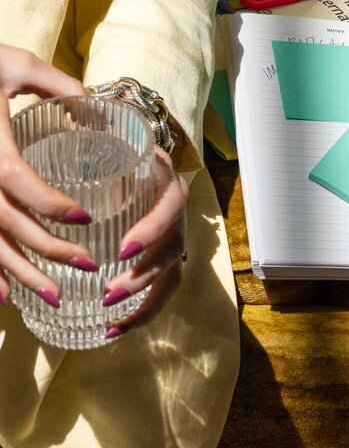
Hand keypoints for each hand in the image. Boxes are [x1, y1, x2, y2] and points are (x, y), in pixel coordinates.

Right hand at [0, 46, 88, 307]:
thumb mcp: (15, 64)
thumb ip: (59, 86)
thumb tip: (100, 107)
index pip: (16, 180)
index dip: (48, 202)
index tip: (85, 217)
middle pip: (3, 221)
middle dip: (45, 249)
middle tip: (86, 266)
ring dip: (16, 272)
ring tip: (53, 297)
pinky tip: (2, 298)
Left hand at [102, 147, 187, 335]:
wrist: (142, 154)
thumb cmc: (123, 149)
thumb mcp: (119, 139)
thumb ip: (101, 135)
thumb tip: (73, 118)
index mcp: (169, 184)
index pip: (170, 209)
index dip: (151, 230)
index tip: (122, 249)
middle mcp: (177, 215)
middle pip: (173, 250)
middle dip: (142, 275)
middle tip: (108, 291)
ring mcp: (174, 238)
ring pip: (171, 276)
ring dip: (144, 300)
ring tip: (112, 320)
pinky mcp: (163, 258)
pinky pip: (162, 290)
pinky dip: (142, 312)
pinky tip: (115, 329)